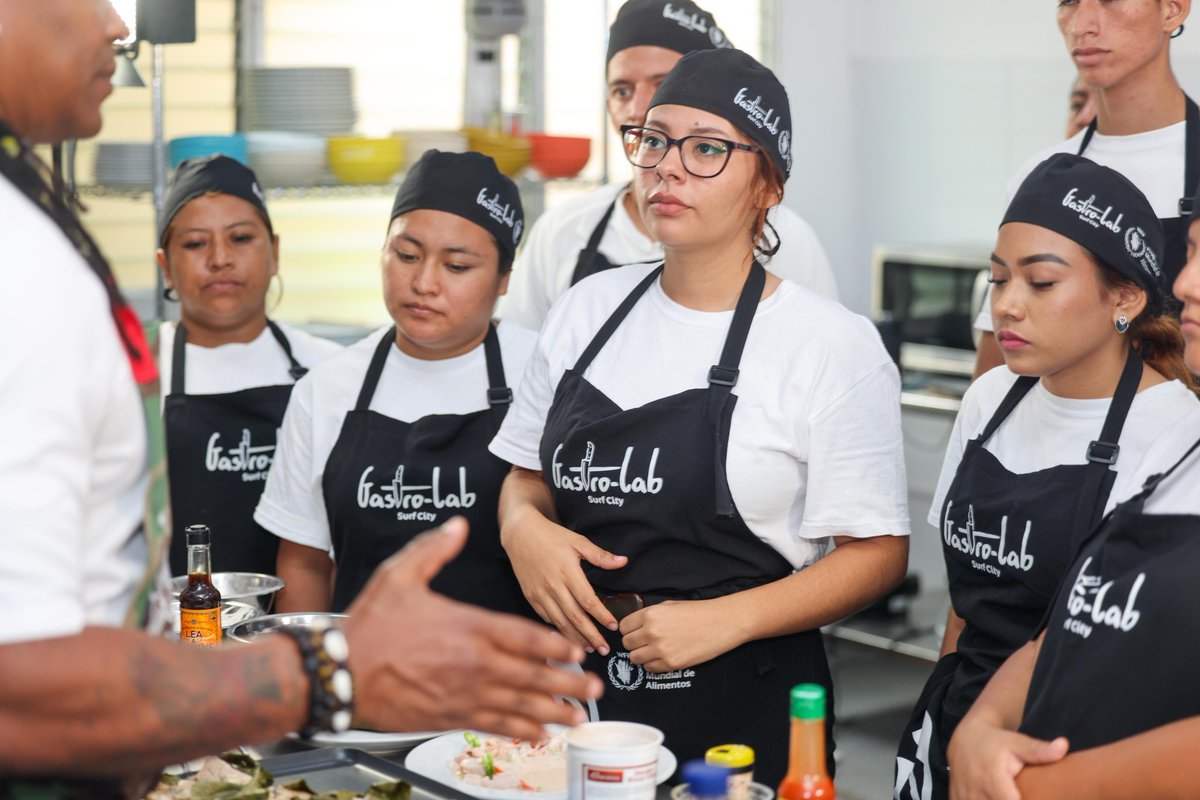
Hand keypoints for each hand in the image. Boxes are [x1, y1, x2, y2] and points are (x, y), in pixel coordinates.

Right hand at [344, 517, 604, 740]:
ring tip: (578, 716)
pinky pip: (495, 726)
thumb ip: (435, 549)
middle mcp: (476, 664)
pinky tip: (539, 734)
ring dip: (553, 711)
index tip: (578, 650)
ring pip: (521, 705)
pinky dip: (521, 731)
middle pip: (534, 675)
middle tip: (596, 688)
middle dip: (569, 683)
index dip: (557, 645)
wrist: (341, 673)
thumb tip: (458, 525)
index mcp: (470, 627)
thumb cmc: (371, 626)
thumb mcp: (400, 574)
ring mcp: (466, 694)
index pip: (527, 637)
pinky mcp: (451, 716)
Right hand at [502, 507, 626, 654]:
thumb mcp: (578, 541)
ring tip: (589, 649)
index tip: (613, 627)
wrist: (520, 534)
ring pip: (560, 622)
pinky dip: (558, 630)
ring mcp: (540, 594)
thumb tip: (623, 561)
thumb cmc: (551, 536)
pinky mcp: (530, 598)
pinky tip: (568, 637)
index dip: (602, 616)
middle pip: (575, 618)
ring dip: (575, 638)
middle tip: (605, 650)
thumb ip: (600, 556)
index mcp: (568, 572)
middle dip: (592, 636)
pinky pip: (546, 618)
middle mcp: (553, 586)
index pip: (588, 601)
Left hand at [620, 599, 741, 672]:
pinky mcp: (671, 664)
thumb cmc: (696, 612)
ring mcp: (660, 650)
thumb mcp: (668, 606)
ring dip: (641, 655)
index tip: (635, 631)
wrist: (721, 623)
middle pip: (627, 643)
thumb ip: (649, 616)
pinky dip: (653, 664)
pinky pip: (649, 668)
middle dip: (634, 643)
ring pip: (634, 658)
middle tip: (645, 641)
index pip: (623, 627)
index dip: (629, 629)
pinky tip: (663, 656)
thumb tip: (634, 626)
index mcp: (650, 615)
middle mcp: (651, 632)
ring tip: (653, 650)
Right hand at [947, 713, 1067, 799]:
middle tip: (1024, 794)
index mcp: (992, 781)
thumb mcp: (1017, 743)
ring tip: (1009, 794)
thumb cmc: (996, 743)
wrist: (965, 740)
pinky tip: (993, 797)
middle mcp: (975, 793)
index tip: (1034, 798)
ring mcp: (964, 799)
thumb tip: (1063, 746)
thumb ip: (1040, 751)